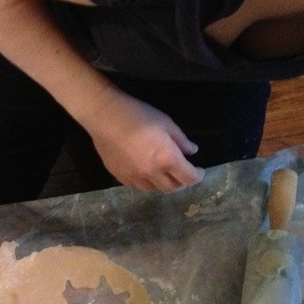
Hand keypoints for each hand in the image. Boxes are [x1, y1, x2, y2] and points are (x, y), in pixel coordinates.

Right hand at [88, 92, 203, 191]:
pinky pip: (135, 185)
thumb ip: (181, 140)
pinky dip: (143, 180)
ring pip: (153, 189)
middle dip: (181, 182)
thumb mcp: (166, 123)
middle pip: (172, 188)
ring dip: (161, 182)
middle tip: (181, 172)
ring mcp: (134, 176)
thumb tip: (191, 151)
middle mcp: (152, 173)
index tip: (198, 170)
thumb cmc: (139, 115)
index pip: (189, 178)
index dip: (198, 176)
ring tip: (161, 172)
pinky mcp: (119, 175)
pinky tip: (142, 170)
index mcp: (167, 159)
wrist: (105, 117)